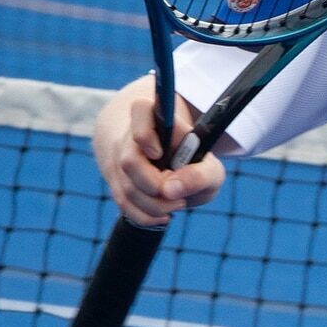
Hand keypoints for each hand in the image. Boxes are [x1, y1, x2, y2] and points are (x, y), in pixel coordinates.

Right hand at [95, 91, 225, 227]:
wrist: (174, 167)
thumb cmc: (194, 163)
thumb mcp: (210, 167)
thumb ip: (200, 175)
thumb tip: (170, 191)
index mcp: (156, 119)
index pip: (139, 109)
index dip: (146, 134)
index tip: (160, 153)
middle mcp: (131, 136)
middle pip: (130, 161)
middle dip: (157, 186)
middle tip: (177, 193)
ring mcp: (120, 160)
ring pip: (127, 187)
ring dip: (155, 205)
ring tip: (177, 204)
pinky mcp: (116, 183)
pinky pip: (123, 204)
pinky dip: (145, 216)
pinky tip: (163, 215)